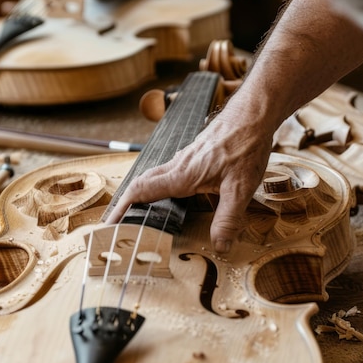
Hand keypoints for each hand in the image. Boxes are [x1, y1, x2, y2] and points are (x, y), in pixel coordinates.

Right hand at [107, 114, 273, 253]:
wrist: (253, 114)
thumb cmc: (246, 146)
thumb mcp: (240, 188)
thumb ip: (228, 219)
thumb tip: (219, 247)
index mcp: (182, 175)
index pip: (142, 191)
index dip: (123, 208)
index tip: (109, 224)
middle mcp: (178, 165)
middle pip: (143, 183)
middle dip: (127, 202)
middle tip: (118, 222)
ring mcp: (185, 158)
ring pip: (156, 176)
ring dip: (143, 192)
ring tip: (139, 211)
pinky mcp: (195, 155)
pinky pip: (170, 171)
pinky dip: (161, 184)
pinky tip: (174, 193)